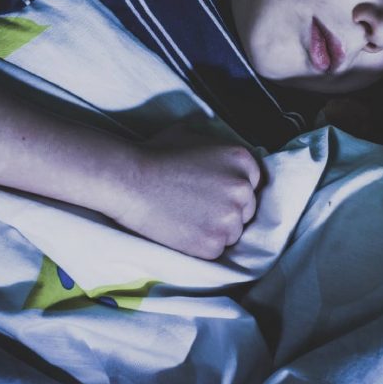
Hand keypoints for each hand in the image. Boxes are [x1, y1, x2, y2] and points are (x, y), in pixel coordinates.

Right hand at [115, 126, 262, 259]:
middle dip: (226, 210)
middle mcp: (243, 188)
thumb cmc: (154, 155)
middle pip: (246, 209)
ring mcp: (230, 218)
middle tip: (198, 208)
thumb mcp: (191, 134)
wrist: (130, 181)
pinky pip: (217, 250)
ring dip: (215, 229)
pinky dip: (202, 245)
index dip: (232, 190)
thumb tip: (219, 150)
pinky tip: (183, 231)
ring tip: (188, 219)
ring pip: (233, 232)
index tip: (215, 194)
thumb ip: (215, 144)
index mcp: (242, 159)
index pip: (252, 183)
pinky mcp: (214, 243)